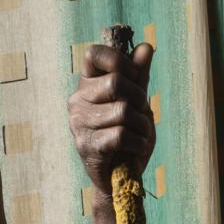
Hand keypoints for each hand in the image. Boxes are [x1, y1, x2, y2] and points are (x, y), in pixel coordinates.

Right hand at [67, 39, 154, 188]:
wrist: (119, 177)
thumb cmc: (127, 135)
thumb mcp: (137, 101)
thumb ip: (139, 75)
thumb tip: (146, 46)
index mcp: (87, 84)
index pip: (94, 53)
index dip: (120, 61)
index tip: (132, 78)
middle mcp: (77, 100)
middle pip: (116, 82)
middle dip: (139, 98)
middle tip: (140, 113)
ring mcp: (79, 123)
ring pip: (123, 111)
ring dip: (142, 125)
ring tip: (138, 134)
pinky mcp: (87, 146)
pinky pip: (122, 135)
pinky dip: (138, 142)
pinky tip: (136, 148)